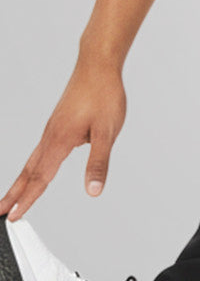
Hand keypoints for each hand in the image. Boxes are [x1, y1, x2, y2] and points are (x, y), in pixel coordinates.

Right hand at [0, 59, 126, 221]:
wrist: (98, 65)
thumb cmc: (104, 94)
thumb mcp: (107, 132)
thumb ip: (99, 162)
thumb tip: (93, 190)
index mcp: (60, 140)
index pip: (41, 177)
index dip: (28, 199)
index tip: (15, 215)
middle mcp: (51, 135)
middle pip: (29, 171)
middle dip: (14, 194)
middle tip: (1, 212)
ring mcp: (52, 128)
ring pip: (32, 160)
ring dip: (21, 180)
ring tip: (12, 196)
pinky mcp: (57, 122)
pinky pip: (40, 149)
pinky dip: (32, 165)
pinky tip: (37, 169)